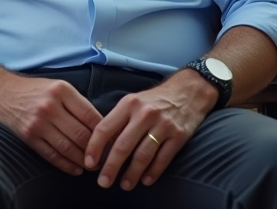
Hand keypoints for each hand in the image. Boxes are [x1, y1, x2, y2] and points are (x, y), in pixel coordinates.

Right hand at [0, 74, 103, 174]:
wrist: (2, 92)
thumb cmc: (34, 90)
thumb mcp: (58, 86)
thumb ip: (77, 103)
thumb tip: (101, 126)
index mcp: (62, 90)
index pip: (91, 116)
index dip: (105, 132)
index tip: (113, 141)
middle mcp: (50, 106)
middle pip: (82, 134)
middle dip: (97, 150)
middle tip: (106, 158)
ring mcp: (38, 122)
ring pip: (69, 147)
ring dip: (84, 160)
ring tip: (93, 165)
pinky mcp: (29, 136)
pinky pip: (52, 154)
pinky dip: (66, 164)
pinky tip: (75, 169)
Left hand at [83, 72, 213, 189]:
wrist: (187, 91)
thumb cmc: (153, 100)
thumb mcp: (132, 102)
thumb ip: (118, 121)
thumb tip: (100, 146)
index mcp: (128, 104)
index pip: (105, 128)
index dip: (94, 148)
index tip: (89, 164)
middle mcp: (144, 114)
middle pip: (123, 145)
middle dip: (111, 167)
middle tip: (103, 182)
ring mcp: (163, 125)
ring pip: (143, 155)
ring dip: (131, 174)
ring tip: (124, 185)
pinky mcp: (179, 136)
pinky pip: (163, 159)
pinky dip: (153, 172)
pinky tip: (145, 181)